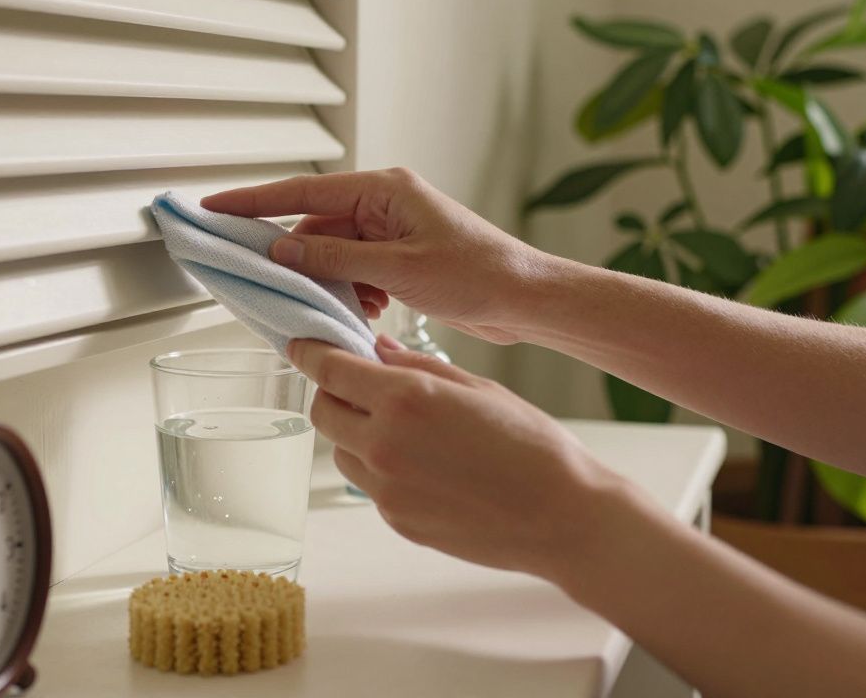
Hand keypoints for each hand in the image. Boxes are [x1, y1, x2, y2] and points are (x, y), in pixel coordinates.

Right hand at [203, 168, 545, 343]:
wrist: (524, 300)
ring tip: (349, 307)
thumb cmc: (477, 275)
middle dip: (297, 261)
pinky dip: (352, 293)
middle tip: (267, 285)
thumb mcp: (398, 270)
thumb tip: (282, 252)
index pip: (302, 192)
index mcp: (384, 190)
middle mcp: (385, 204)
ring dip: (330, 284)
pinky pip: (355, 271)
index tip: (213, 208)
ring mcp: (391, 232)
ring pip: (333, 255)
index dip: (253, 202)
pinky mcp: (400, 258)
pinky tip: (368, 313)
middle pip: (315, 228)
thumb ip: (336, 260)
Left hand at [288, 334, 620, 579]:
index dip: (311, 352)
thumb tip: (378, 350)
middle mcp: (383, 445)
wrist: (562, 516)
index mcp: (404, 401)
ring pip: (341, 451)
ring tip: (403, 428)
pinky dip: (381, 467)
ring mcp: (386, 489)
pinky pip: (370, 485)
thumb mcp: (476, 387)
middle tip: (361, 384)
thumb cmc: (532, 446)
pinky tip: (426, 464)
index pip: (329, 370)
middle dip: (333, 392)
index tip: (303, 344)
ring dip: (355, 432)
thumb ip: (417, 367)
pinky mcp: (396, 520)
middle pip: (323, 412)